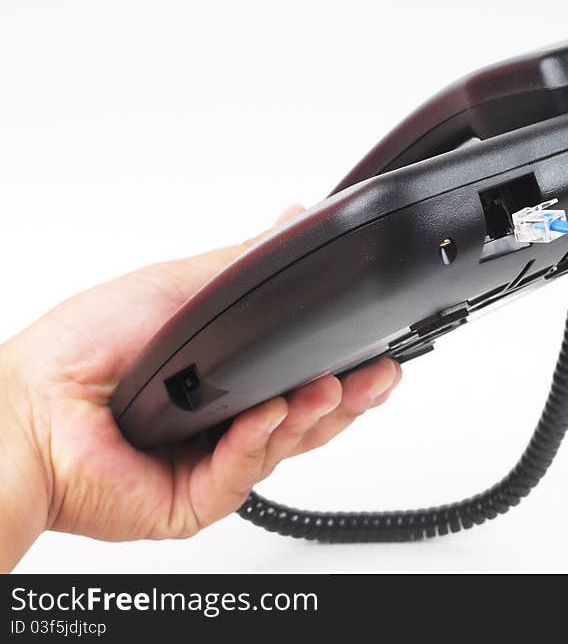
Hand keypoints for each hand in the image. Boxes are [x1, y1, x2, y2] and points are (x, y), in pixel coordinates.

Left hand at [0, 206, 400, 570]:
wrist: (28, 407)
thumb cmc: (83, 349)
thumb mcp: (180, 289)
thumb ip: (242, 265)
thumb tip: (291, 221)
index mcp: (232, 379)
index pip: (306, 377)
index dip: (346, 367)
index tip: (378, 348)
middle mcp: (231, 424)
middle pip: (311, 417)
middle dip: (351, 396)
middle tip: (380, 373)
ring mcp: (217, 463)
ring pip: (287, 445)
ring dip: (315, 414)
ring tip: (332, 385)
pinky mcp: (198, 498)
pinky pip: (243, 473)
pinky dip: (259, 439)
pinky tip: (270, 411)